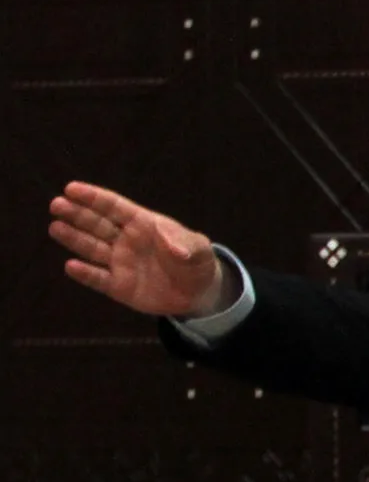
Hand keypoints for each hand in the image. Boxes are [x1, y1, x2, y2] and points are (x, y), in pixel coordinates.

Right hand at [47, 181, 230, 317]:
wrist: (199, 293)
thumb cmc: (197, 262)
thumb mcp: (200, 249)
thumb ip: (186, 244)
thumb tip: (176, 248)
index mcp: (142, 224)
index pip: (114, 206)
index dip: (93, 197)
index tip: (71, 188)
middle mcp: (126, 240)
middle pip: (96, 224)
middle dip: (77, 214)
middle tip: (56, 204)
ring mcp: (120, 263)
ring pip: (91, 248)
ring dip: (73, 238)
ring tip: (55, 228)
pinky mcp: (119, 286)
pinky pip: (98, 279)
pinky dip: (85, 274)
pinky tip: (71, 266)